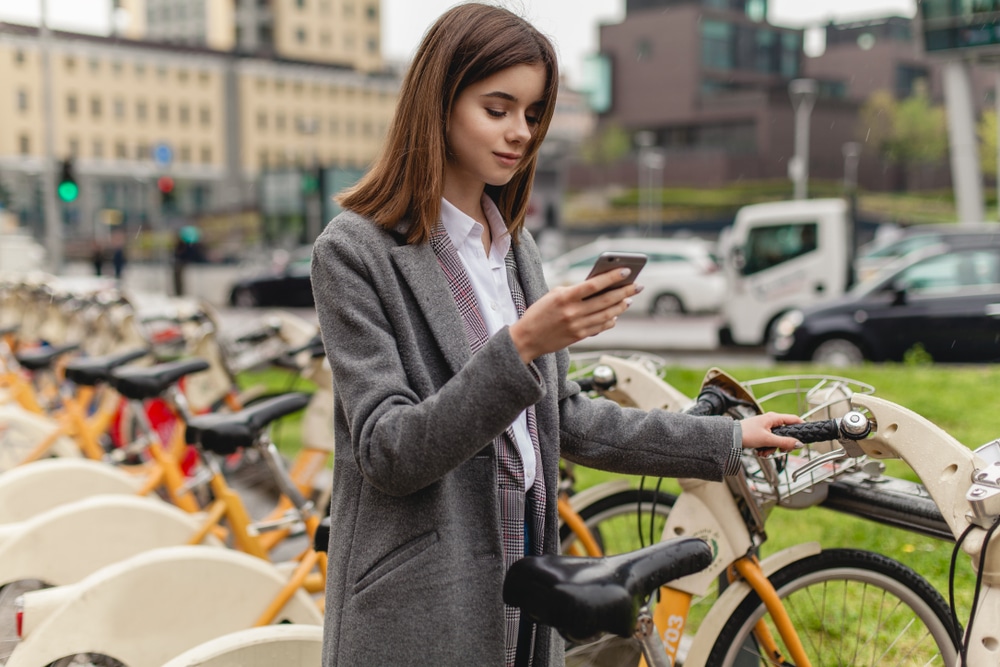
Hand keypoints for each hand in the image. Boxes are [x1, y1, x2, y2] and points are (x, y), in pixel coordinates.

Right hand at [509, 268, 641, 362]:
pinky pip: (601, 327)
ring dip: (621, 306)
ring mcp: (577, 326)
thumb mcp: (554, 295)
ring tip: (629, 299)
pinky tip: (616, 314)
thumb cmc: (540, 312)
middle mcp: (573, 312)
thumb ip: (575, 291)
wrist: (527, 338)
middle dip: (625, 292)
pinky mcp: (579, 337)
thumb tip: (599, 288)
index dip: (612, 277)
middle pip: (606, 300)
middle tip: (637, 286)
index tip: (627, 271)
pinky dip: (611, 320)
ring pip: (607, 314)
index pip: (594, 284)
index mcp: (565, 297)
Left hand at [739, 412, 802, 455]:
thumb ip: (784, 442)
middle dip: (782, 445)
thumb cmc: (747, 434)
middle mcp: (771, 421)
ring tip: (763, 452)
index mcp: (774, 418)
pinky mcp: (760, 434)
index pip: (794, 419)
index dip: (801, 427)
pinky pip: (768, 443)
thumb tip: (799, 444)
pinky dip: (765, 449)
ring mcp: (765, 428)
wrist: (730, 437)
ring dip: (772, 449)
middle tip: (780, 451)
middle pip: (786, 434)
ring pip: (777, 440)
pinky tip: (759, 452)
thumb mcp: (768, 439)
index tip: (805, 436)